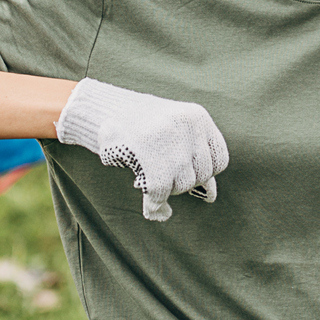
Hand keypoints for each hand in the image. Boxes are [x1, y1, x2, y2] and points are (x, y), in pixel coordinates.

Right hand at [54, 78, 228, 220]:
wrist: (100, 110)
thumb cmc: (138, 123)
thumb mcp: (172, 130)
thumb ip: (194, 157)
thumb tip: (211, 195)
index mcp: (197, 116)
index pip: (219, 159)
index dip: (203, 172)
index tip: (185, 170)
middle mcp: (186, 127)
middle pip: (202, 175)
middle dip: (183, 181)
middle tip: (162, 172)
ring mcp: (169, 144)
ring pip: (182, 185)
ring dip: (167, 190)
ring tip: (150, 177)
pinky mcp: (150, 161)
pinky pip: (161, 195)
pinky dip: (156, 207)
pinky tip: (153, 209)